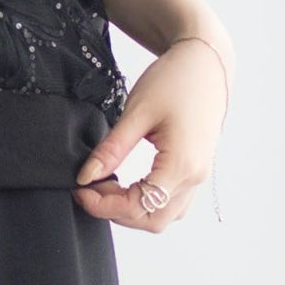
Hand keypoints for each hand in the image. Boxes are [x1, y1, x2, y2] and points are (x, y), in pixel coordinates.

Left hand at [71, 38, 228, 231]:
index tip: (80, 191)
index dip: (105, 205)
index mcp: (181, 164)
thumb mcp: (136, 112)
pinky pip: (172, 202)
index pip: (139, 206)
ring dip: (132, 209)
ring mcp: (198, 176)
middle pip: (152, 220)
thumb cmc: (174, 81)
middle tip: (89, 189)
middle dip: (116, 211)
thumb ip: (111, 149)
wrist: (204, 64)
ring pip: (163, 215)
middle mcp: (194, 177)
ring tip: (105, 184)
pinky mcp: (195, 170)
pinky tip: (126, 183)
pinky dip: (147, 201)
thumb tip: (86, 177)